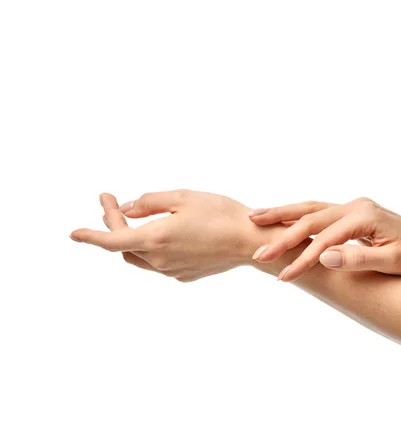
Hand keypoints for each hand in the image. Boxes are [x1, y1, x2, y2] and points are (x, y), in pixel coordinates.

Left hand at [71, 190, 253, 281]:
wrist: (250, 241)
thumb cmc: (221, 214)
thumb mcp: (183, 197)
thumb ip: (149, 202)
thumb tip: (128, 209)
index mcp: (156, 238)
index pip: (110, 240)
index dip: (90, 235)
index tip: (74, 233)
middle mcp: (159, 259)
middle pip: (124, 246)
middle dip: (115, 225)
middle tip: (115, 202)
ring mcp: (172, 270)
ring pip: (139, 257)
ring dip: (131, 239)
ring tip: (137, 218)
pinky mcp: (184, 274)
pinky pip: (159, 262)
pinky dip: (152, 248)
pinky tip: (167, 233)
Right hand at [248, 197, 400, 281]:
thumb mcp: (392, 262)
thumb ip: (358, 259)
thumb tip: (323, 257)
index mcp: (365, 215)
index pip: (325, 238)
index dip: (303, 259)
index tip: (284, 276)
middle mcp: (356, 205)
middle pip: (311, 217)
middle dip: (282, 234)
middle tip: (258, 251)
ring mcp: (353, 206)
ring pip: (311, 207)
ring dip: (282, 213)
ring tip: (254, 217)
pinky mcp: (352, 212)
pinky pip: (318, 211)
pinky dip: (297, 214)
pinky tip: (281, 218)